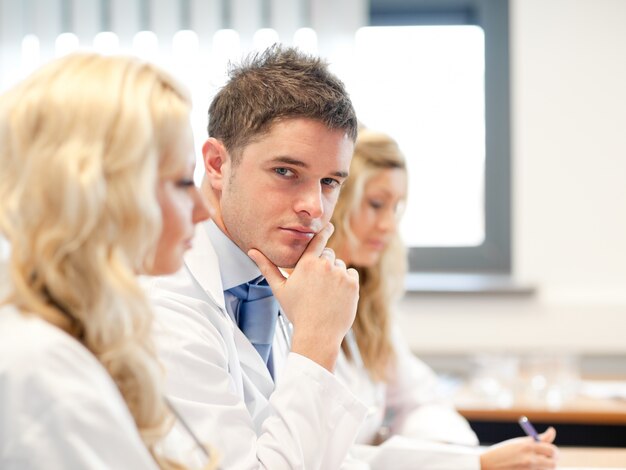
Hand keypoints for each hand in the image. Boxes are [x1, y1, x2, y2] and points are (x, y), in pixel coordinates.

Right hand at [248, 223, 358, 371]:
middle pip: (329, 255)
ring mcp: (340, 274)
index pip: (318, 240)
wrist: (318, 334)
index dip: (324, 231)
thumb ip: (267, 267)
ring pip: (340, 266)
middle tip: (317, 285)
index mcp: (307, 264)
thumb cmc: (297, 312)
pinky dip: (346, 283)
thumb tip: (252, 251)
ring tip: (326, 293)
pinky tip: (337, 296)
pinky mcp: (352, 283)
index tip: (329, 226)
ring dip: (335, 274)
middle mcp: (325, 265)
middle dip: (324, 265)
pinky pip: (351, 275)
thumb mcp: (279, 289)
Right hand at [480, 427, 557, 469]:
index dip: (554, 452)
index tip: (552, 452)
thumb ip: (538, 439)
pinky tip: (526, 468)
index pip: (551, 450)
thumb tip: (552, 430)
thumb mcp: (519, 442)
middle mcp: (530, 459)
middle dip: (553, 462)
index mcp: (528, 446)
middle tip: (548, 461)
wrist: (488, 464)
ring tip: (533, 464)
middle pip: (553, 463)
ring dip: (544, 468)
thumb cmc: (504, 452)